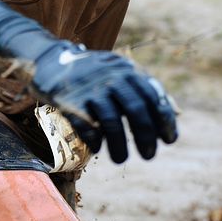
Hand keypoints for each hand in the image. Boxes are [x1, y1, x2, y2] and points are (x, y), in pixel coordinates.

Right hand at [30, 42, 177, 163]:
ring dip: (119, 145)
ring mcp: (90, 89)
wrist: (50, 60)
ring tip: (121, 159)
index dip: (164, 119)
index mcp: (126, 70)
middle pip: (135, 109)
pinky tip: (98, 147)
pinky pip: (87, 125)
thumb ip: (140, 87)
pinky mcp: (70, 101)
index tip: (169, 140)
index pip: (152, 95)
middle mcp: (110, 77)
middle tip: (149, 155)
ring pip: (111, 121)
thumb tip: (171, 113)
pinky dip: (95, 140)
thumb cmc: (91, 73)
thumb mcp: (117, 70)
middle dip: (145, 135)